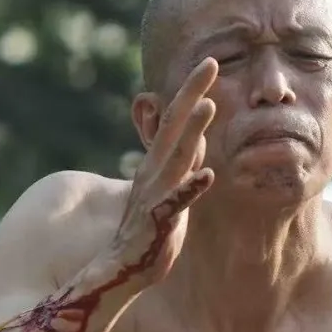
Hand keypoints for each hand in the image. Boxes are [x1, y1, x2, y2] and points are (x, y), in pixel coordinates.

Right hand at [110, 57, 218, 287]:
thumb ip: (180, 164)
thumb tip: (197, 140)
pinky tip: (207, 174)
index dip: (190, 91)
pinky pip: (175, 202)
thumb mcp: (167, 189)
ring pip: (175, 157)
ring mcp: (155, 194)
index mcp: (156, 164)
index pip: (174, 119)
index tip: (209, 62)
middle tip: (209, 63)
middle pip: (174, 126)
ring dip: (191, 131)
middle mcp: (153, 172)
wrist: (122, 269)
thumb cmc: (148, 230)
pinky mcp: (158, 221)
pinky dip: (190, 187)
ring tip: (208, 106)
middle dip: (191, 93)